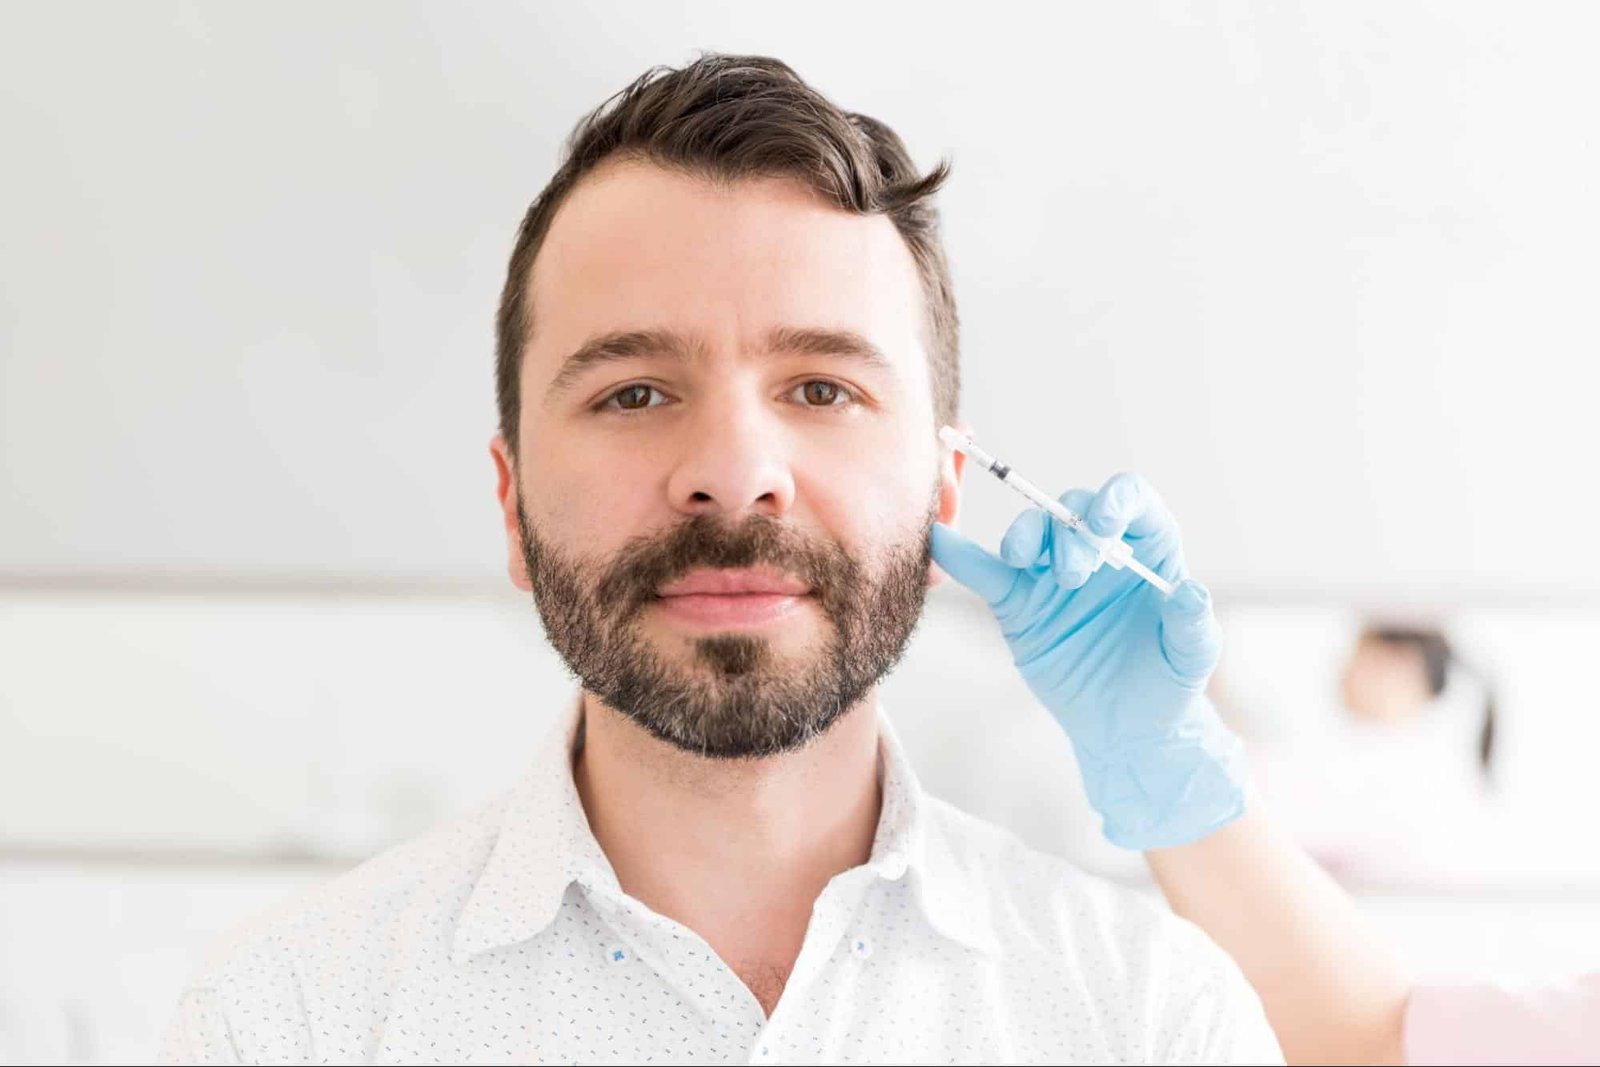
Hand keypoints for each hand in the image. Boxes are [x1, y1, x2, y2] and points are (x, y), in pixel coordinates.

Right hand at [930, 472, 1246, 848]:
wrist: (1126, 726)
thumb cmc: (1167, 681)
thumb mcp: (1192, 655)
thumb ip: (1193, 624)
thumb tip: (1190, 593)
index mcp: (1147, 546)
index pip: (1131, 499)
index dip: (1115, 500)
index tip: (1104, 524)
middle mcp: (1097, 549)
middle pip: (1073, 513)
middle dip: (1068, 533)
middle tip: (1073, 577)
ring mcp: (1052, 574)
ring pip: (1031, 533)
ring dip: (1024, 537)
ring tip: (1023, 560)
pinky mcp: (1017, 603)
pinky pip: (986, 572)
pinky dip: (960, 554)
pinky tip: (940, 539)